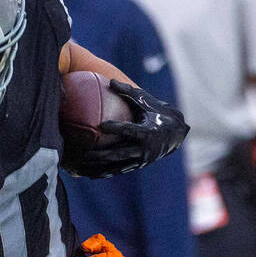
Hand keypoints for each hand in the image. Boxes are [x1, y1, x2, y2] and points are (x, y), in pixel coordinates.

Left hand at [63, 81, 187, 178]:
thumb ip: (128, 92)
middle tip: (84, 153)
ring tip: (81, 168)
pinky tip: (88, 175)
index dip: (117, 128)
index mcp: (149, 132)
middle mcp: (145, 149)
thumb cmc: (157, 112)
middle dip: (101, 155)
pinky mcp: (137, 165)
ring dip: (98, 169)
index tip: (101, 126)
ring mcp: (141, 160)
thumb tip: (110, 81)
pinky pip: (118, 171)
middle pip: (119, 154)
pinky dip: (104, 173)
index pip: (130, 130)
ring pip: (116, 167)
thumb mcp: (145, 101)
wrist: (175, 133)